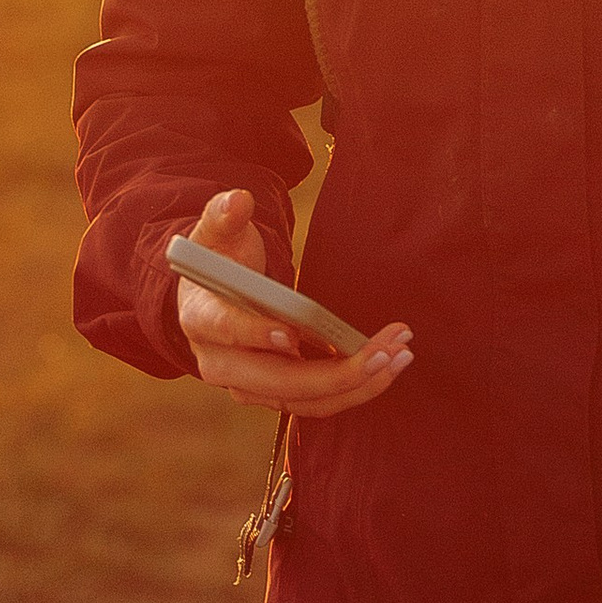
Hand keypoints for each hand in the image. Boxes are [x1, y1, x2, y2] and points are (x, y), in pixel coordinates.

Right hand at [171, 189, 412, 417]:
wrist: (213, 298)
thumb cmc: (219, 261)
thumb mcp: (217, 232)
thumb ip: (224, 215)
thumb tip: (238, 201)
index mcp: (201, 318)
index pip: (226, 330)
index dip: (255, 333)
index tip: (291, 332)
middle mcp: (220, 364)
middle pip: (278, 381)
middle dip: (335, 373)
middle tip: (383, 352)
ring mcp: (248, 386)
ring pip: (305, 400)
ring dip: (357, 384)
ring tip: (400, 356)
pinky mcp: (275, 395)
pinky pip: (317, 401)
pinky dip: (355, 387)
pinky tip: (388, 363)